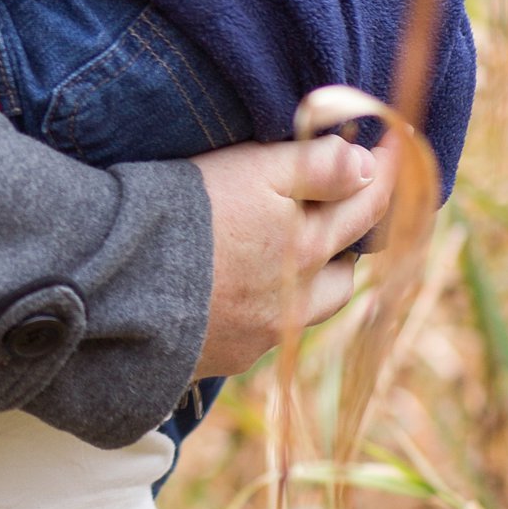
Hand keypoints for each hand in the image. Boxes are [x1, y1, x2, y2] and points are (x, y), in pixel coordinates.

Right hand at [193, 128, 393, 374]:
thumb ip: (316, 166)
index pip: (367, 207)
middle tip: (337, 211)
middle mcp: (296, 300)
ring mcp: (261, 336)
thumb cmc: (183, 213)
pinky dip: (261, 312)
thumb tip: (369, 167)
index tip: (393, 149)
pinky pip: (261, 336)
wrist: (114, 284)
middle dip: (347, 240)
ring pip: (308, 310)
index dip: (384, 175)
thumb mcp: (250, 170)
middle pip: (344, 272)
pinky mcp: (223, 359)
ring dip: (310, 283)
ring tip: (289, 258)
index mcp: (308, 247)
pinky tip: (234, 294)